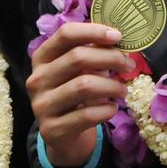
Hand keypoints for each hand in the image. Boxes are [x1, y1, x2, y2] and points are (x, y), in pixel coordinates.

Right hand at [26, 23, 133, 167]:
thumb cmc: (74, 95)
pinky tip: (112, 109)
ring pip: (83, 86)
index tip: (118, 36)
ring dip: (112, 86)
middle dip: (110, 58)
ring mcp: (41, 105)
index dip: (93, 31)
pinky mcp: (52, 129)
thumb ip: (92, 53)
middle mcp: (37, 79)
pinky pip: (86, 114)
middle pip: (77, 57)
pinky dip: (106, 110)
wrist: (61, 135)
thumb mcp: (78, 71)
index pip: (65, 34)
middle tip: (129, 65)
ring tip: (123, 90)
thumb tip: (118, 39)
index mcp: (42, 58)